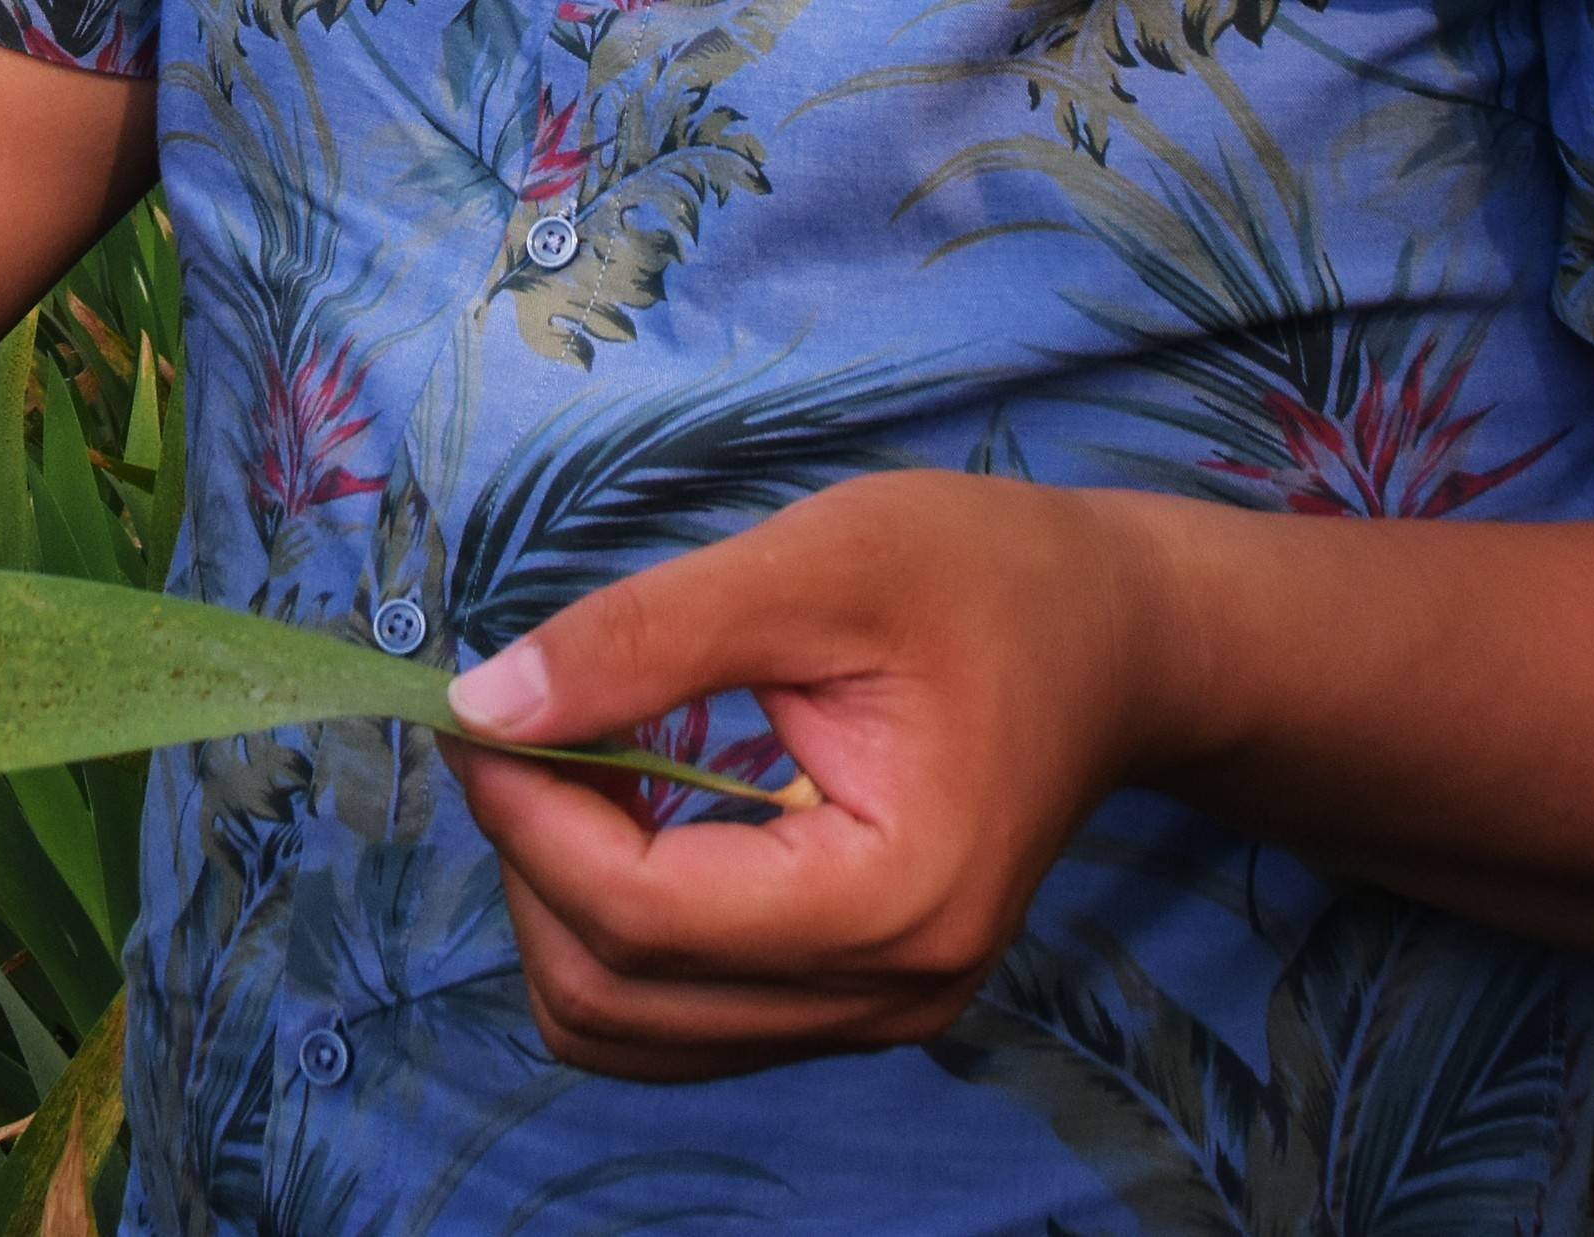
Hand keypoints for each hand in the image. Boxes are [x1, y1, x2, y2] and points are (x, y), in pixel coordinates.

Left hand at [440, 470, 1178, 1080]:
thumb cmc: (987, 580)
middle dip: (529, 860)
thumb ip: (645, 639)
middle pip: (617, 995)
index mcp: (894, 901)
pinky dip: (615, 929)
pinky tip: (635, 810)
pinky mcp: (854, 1001)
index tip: (476, 713)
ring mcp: (876, 1015)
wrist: (1118, 639)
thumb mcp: (814, 565)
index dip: (526, 817)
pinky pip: (680, 1018)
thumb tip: (484, 705)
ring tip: (581, 764)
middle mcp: (889, 995)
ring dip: (560, 905)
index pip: (639, 915)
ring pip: (631, 1029)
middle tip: (517, 727)